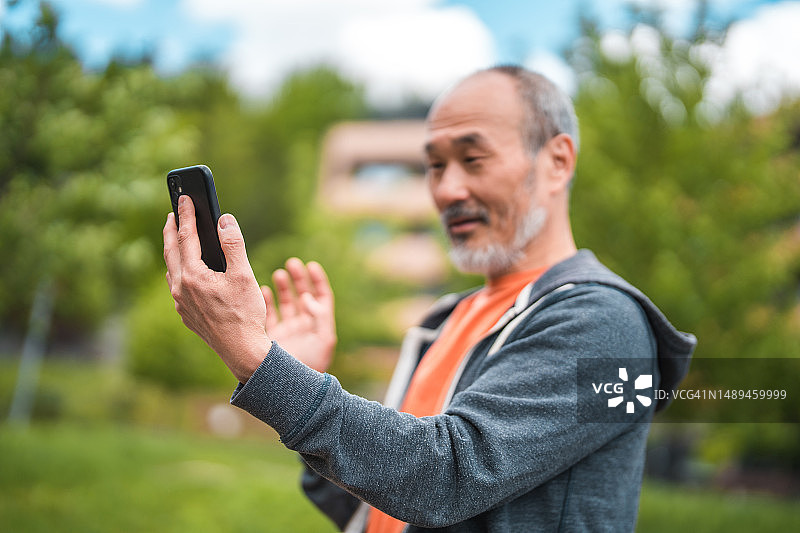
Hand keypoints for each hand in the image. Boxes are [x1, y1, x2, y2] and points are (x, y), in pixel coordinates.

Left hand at [163, 195, 269, 382]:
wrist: (241, 351)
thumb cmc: (245, 314)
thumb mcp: (243, 275)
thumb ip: (233, 244)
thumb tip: (224, 220)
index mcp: (193, 276)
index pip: (187, 236)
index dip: (186, 214)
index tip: (185, 198)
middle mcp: (180, 288)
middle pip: (171, 251)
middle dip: (172, 229)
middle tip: (172, 212)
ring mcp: (181, 303)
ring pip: (172, 269)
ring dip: (173, 250)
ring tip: (177, 238)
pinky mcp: (186, 314)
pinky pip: (177, 285)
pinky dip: (179, 269)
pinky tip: (187, 270)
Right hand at [262, 258, 335, 371]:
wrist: (291, 389)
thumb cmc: (311, 366)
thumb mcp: (323, 340)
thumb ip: (320, 316)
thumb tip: (309, 297)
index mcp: (318, 325)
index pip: (321, 297)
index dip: (317, 281)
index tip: (311, 266)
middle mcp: (303, 326)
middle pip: (302, 296)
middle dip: (298, 279)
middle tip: (291, 264)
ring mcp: (286, 331)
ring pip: (284, 303)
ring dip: (282, 287)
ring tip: (278, 274)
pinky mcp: (271, 337)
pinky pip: (267, 315)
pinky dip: (265, 302)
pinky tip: (262, 290)